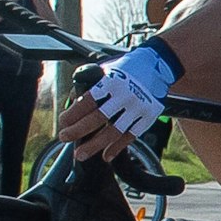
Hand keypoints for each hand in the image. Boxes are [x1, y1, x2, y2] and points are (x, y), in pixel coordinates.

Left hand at [62, 43, 176, 157]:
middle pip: (97, 118)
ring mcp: (138, 107)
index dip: (73, 114)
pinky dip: (117, 147)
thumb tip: (72, 103)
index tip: (63, 122)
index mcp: (112, 81)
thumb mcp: (105, 69)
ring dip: (94, 145)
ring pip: (114, 131)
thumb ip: (89, 84)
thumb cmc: (126, 69)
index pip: (87, 101)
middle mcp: (125, 95)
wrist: (158, 65)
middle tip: (64, 137)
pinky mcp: (149, 116)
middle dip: (77, 131)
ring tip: (80, 154)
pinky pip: (130, 136)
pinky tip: (106, 155)